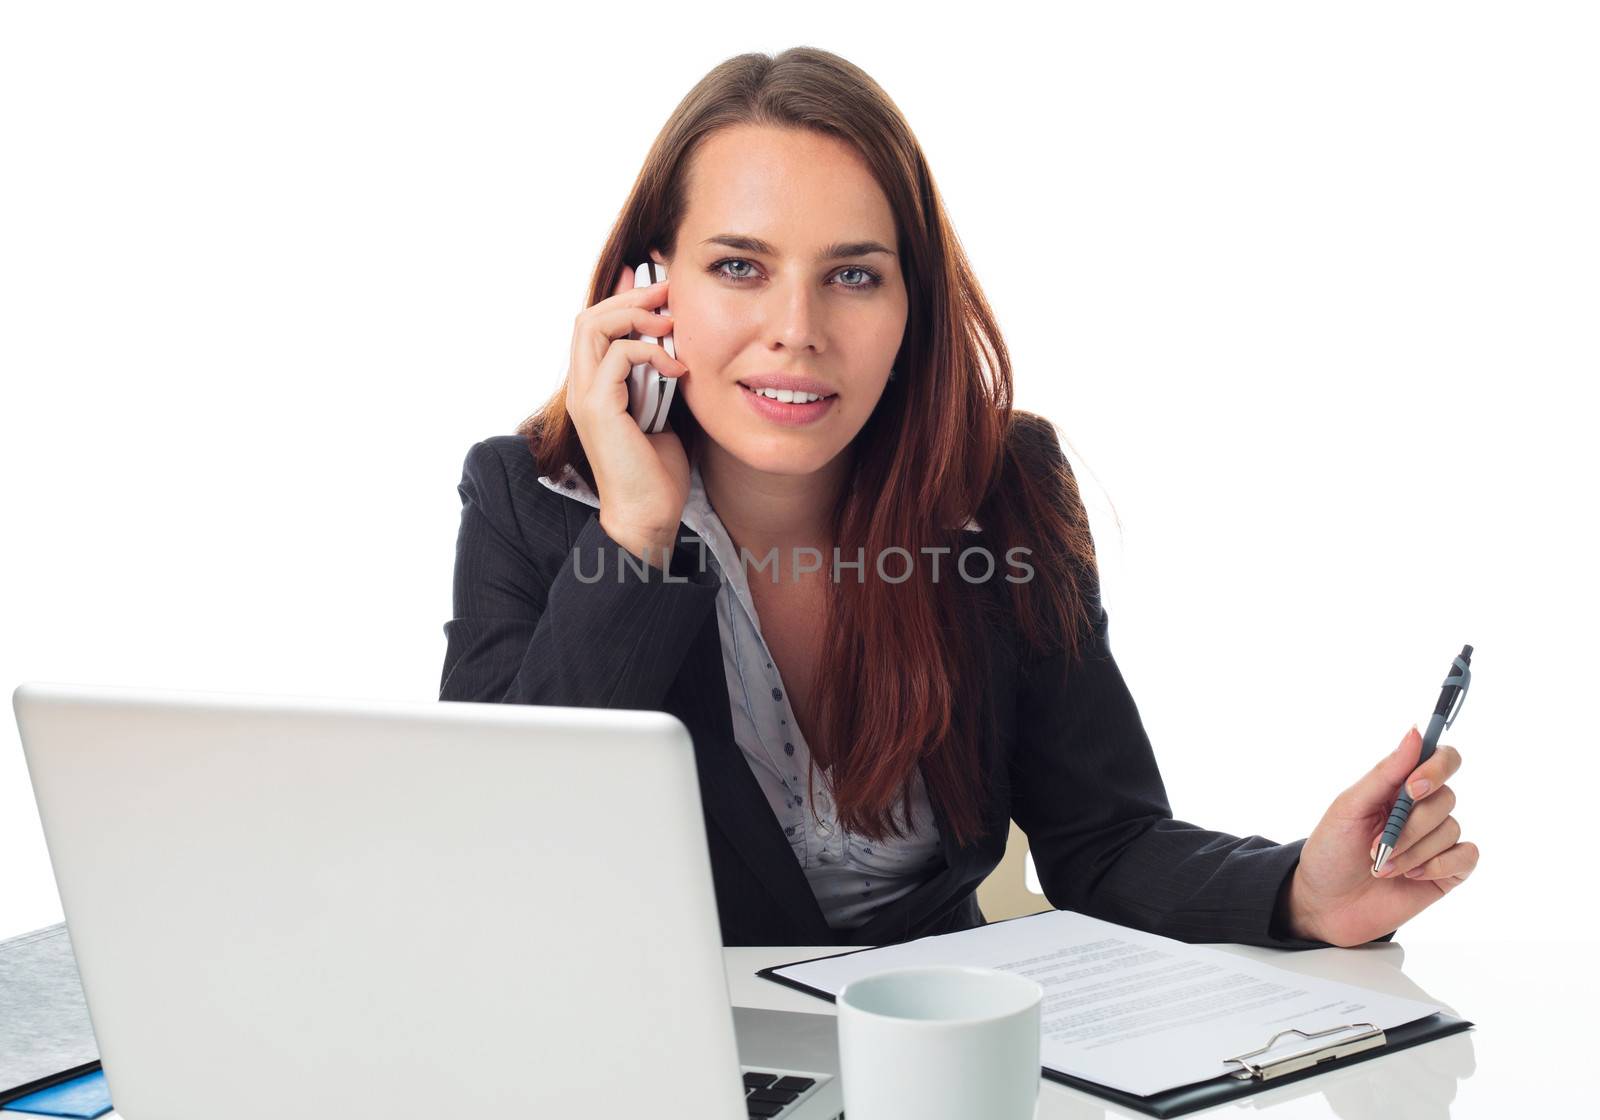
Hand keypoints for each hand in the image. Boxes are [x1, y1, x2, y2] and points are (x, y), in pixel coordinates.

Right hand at [564, 261, 690, 544]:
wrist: (648, 514)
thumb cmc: (657, 470)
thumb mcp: (662, 409)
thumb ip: (659, 376)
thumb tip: (674, 344)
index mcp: (593, 386)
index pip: (595, 325)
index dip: (621, 297)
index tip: (656, 284)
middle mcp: (581, 386)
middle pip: (588, 316)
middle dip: (630, 297)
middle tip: (668, 291)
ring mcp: (585, 396)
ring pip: (592, 325)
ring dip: (635, 315)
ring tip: (670, 323)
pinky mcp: (598, 407)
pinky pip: (619, 355)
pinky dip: (651, 352)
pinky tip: (678, 369)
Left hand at [1284, 725, 1479, 946]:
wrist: (1325, 905)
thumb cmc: (1331, 851)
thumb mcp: (1350, 807)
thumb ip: (1385, 772)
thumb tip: (1416, 731)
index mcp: (1398, 787)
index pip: (1441, 759)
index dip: (1436, 768)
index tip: (1412, 788)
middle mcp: (1422, 809)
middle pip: (1446, 797)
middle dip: (1409, 825)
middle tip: (1375, 846)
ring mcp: (1436, 840)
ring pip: (1450, 829)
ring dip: (1412, 851)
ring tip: (1381, 867)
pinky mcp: (1447, 871)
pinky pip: (1466, 856)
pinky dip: (1438, 865)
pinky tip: (1412, 877)